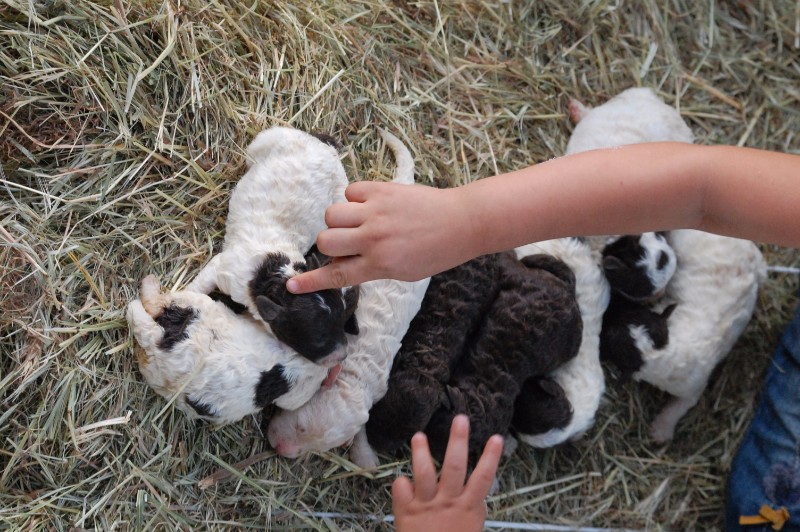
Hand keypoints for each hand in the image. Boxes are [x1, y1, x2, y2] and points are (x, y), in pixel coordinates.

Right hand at [287, 181, 480, 292]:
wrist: (462, 222)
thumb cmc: (436, 252)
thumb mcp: (404, 272)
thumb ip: (372, 267)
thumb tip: (344, 261)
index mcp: (380, 265)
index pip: (337, 276)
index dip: (311, 282)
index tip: (292, 286)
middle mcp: (374, 239)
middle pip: (325, 241)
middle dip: (330, 245)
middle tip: (347, 244)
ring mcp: (376, 212)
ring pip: (332, 214)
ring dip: (338, 221)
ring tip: (357, 221)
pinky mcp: (382, 190)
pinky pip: (350, 192)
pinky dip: (354, 199)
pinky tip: (369, 205)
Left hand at [391, 415, 503, 531]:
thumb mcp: (471, 528)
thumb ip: (472, 508)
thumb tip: (476, 488)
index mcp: (468, 508)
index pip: (483, 479)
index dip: (490, 458)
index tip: (496, 437)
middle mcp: (448, 503)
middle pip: (455, 467)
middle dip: (457, 441)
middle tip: (460, 419)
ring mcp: (427, 507)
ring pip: (424, 474)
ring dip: (421, 453)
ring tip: (419, 436)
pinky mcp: (407, 513)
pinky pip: (401, 489)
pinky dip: (401, 482)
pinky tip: (402, 479)